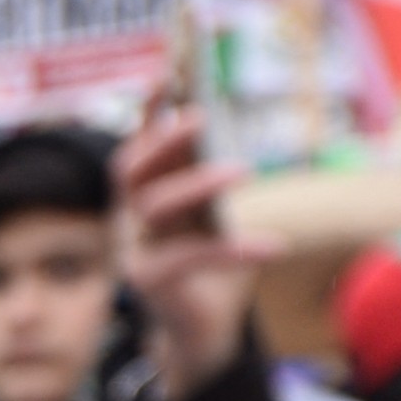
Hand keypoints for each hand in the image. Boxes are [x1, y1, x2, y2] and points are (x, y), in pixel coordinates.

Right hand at [115, 93, 282, 400]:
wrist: (203, 329)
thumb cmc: (211, 263)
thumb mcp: (211, 213)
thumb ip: (204, 173)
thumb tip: (208, 119)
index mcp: (141, 197)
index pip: (136, 145)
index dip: (147, 111)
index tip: (167, 71)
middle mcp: (128, 219)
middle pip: (130, 170)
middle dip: (162, 139)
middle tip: (201, 117)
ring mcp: (132, 250)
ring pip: (154, 206)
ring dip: (197, 183)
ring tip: (244, 170)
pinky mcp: (148, 282)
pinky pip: (190, 257)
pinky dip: (235, 250)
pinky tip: (272, 246)